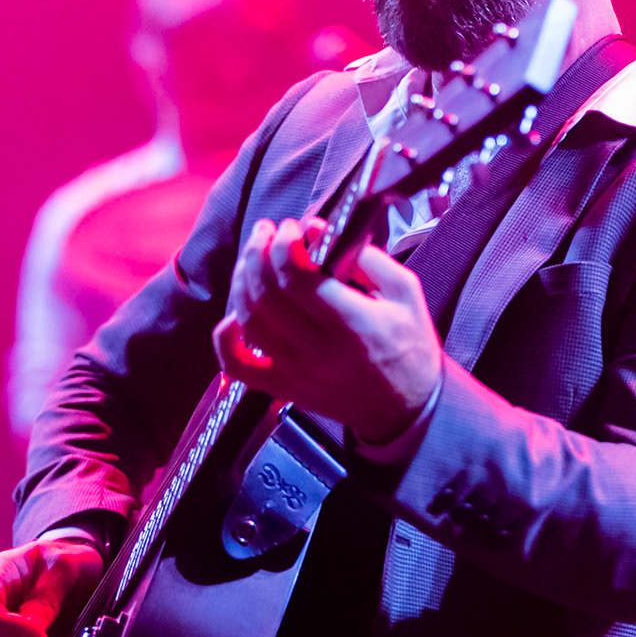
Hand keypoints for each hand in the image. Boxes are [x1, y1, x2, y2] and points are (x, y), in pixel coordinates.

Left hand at [214, 216, 441, 443]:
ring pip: (249, 321)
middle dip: (258, 252)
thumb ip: (365, 257)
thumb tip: (317, 231)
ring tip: (252, 258)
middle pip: (266, 294)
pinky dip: (224, 339)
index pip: (296, 278)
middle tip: (266, 231)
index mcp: (353, 324)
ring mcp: (296, 372)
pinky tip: (233, 315)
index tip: (291, 227)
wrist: (408, 409)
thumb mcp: (405, 292)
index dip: (283, 245)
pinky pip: (238, 367)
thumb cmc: (410, 345)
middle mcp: (318, 350)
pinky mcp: (283, 388)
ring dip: (242, 281)